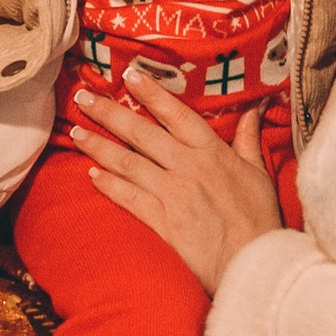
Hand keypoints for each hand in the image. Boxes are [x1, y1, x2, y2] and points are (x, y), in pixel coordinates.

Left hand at [71, 67, 283, 293]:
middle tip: (84, 97)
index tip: (127, 74)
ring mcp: (172, 193)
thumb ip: (249, 138)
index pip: (175, 114)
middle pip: (141, 133)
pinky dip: (108, 185)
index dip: (150, 92)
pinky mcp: (162, 221)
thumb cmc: (260, 219)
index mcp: (212, 151)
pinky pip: (128, 197)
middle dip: (109, 112)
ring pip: (128, 162)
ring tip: (76, 131)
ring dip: (99, 146)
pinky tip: (91, 175)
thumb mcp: (259, 173)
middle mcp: (187, 166)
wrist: (253, 261)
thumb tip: (255, 106)